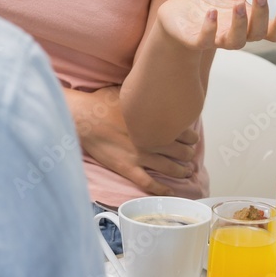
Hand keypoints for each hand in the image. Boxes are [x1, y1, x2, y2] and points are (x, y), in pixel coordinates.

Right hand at [64, 86, 199, 196]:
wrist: (83, 116)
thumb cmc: (103, 101)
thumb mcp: (129, 90)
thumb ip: (146, 94)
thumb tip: (157, 84)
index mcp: (155, 121)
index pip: (185, 133)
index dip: (191, 137)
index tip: (191, 139)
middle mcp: (152, 140)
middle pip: (181, 152)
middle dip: (188, 155)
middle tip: (189, 155)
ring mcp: (140, 155)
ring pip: (170, 168)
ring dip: (181, 171)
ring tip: (185, 172)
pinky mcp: (127, 167)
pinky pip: (148, 183)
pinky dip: (161, 189)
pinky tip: (170, 192)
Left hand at [157, 0, 275, 50]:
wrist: (179, 6)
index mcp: (249, 22)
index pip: (272, 32)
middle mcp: (236, 34)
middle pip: (257, 34)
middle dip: (261, 15)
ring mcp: (217, 39)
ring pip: (235, 42)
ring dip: (240, 24)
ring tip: (238, 4)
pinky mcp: (196, 40)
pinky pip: (205, 40)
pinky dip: (210, 28)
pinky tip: (211, 12)